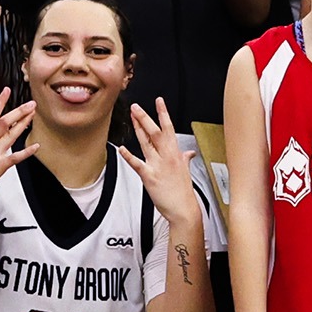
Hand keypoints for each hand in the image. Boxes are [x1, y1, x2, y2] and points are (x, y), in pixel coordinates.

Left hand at [119, 99, 203, 227]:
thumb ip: (185, 159)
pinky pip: (137, 164)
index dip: (163, 113)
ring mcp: (158, 165)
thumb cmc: (183, 191)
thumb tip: (189, 153)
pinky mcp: (149, 176)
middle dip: (145, 117)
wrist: (183, 209)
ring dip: (138, 128)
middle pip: (156, 132)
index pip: (169, 128)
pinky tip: (122, 148)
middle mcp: (167, 157)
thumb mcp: (186, 171)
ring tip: (131, 117)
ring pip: (147, 143)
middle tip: (136, 107)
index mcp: (176, 154)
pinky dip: (129, 156)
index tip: (159, 102)